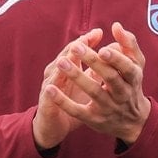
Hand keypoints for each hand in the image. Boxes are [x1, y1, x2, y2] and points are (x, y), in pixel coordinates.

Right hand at [33, 28, 104, 149]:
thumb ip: (98, 69)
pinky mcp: (45, 103)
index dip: (87, 41)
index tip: (99, 32)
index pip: (77, 49)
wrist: (55, 125)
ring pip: (55, 72)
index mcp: (68, 67)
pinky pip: (47, 96)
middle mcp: (57, 73)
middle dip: (76, 46)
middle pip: (65, 56)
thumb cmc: (73, 101)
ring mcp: (49, 86)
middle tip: (87, 38)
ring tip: (70, 55)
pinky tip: (52, 86)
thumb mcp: (89, 84)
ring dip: (62, 64)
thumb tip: (112, 53)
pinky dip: (51, 90)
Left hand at [38, 22, 151, 145]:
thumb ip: (129, 44)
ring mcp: (108, 107)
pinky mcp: (94, 119)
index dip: (116, 58)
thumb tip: (115, 26)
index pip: (127, 67)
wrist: (133, 122)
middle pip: (110, 78)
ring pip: (93, 92)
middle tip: (76, 47)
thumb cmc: (131, 85)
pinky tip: (50, 89)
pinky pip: (77, 111)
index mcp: (133, 79)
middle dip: (93, 62)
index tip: (102, 48)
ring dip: (77, 77)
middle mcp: (123, 94)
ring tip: (61, 62)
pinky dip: (63, 101)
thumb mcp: (136, 65)